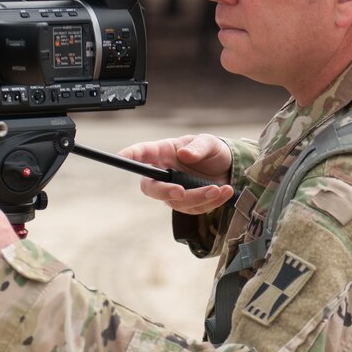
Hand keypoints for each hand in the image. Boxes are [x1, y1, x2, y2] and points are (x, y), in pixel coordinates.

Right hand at [119, 133, 234, 214]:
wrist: (230, 169)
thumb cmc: (213, 151)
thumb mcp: (209, 143)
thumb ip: (198, 147)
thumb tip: (185, 154)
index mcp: (164, 152)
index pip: (143, 153)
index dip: (130, 156)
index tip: (121, 157)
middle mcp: (164, 173)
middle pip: (151, 188)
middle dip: (164, 191)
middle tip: (180, 191)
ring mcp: (174, 190)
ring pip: (176, 201)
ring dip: (198, 197)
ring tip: (219, 188)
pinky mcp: (187, 204)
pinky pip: (194, 209)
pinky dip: (211, 202)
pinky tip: (225, 191)